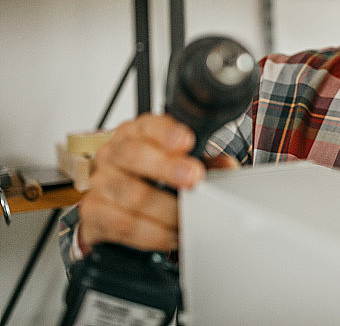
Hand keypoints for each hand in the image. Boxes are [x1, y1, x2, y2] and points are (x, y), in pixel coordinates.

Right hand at [78, 113, 237, 252]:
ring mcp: (100, 182)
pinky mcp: (92, 213)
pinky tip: (170, 234)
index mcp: (136, 133)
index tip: (185, 141)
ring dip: (166, 210)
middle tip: (193, 178)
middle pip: (134, 155)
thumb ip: (204, 162)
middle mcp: (113, 154)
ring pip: (132, 194)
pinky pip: (123, 225)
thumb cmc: (148, 176)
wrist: (111, 204)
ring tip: (188, 217)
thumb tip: (227, 167)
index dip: (166, 132)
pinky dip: (153, 233)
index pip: (147, 125)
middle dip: (167, 168)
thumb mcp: (179, 162)